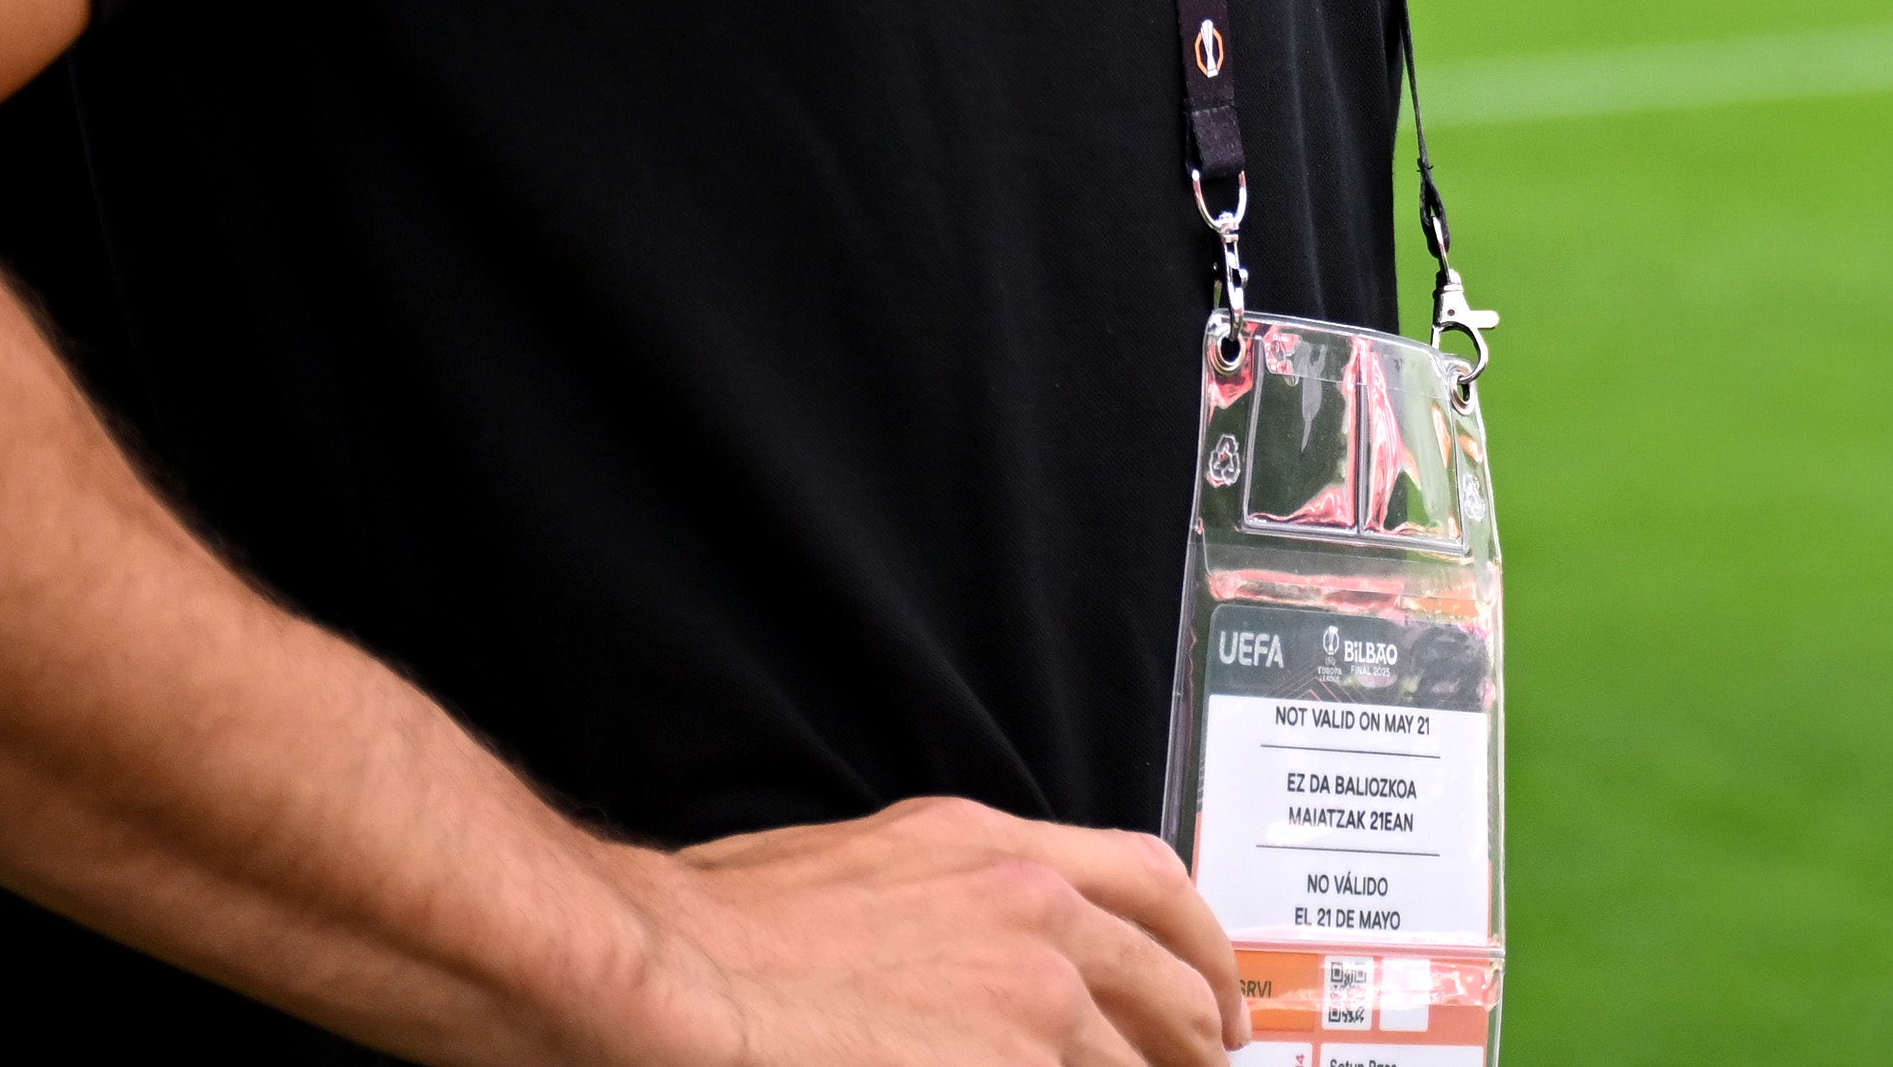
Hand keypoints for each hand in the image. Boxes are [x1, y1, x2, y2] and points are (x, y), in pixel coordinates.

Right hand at [611, 797, 1242, 1066]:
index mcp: (995, 848)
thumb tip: (965, 948)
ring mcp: (1028, 999)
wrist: (677, 975)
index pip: (1149, 882)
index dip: (1202, 943)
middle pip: (1170, 981)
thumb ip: (942, 897)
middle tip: (1212, 1066)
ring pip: (1130, 1063)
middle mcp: (1033, 910)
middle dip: (1201, 1036)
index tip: (1214, 988)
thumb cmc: (721, 927)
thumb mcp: (862, 863)